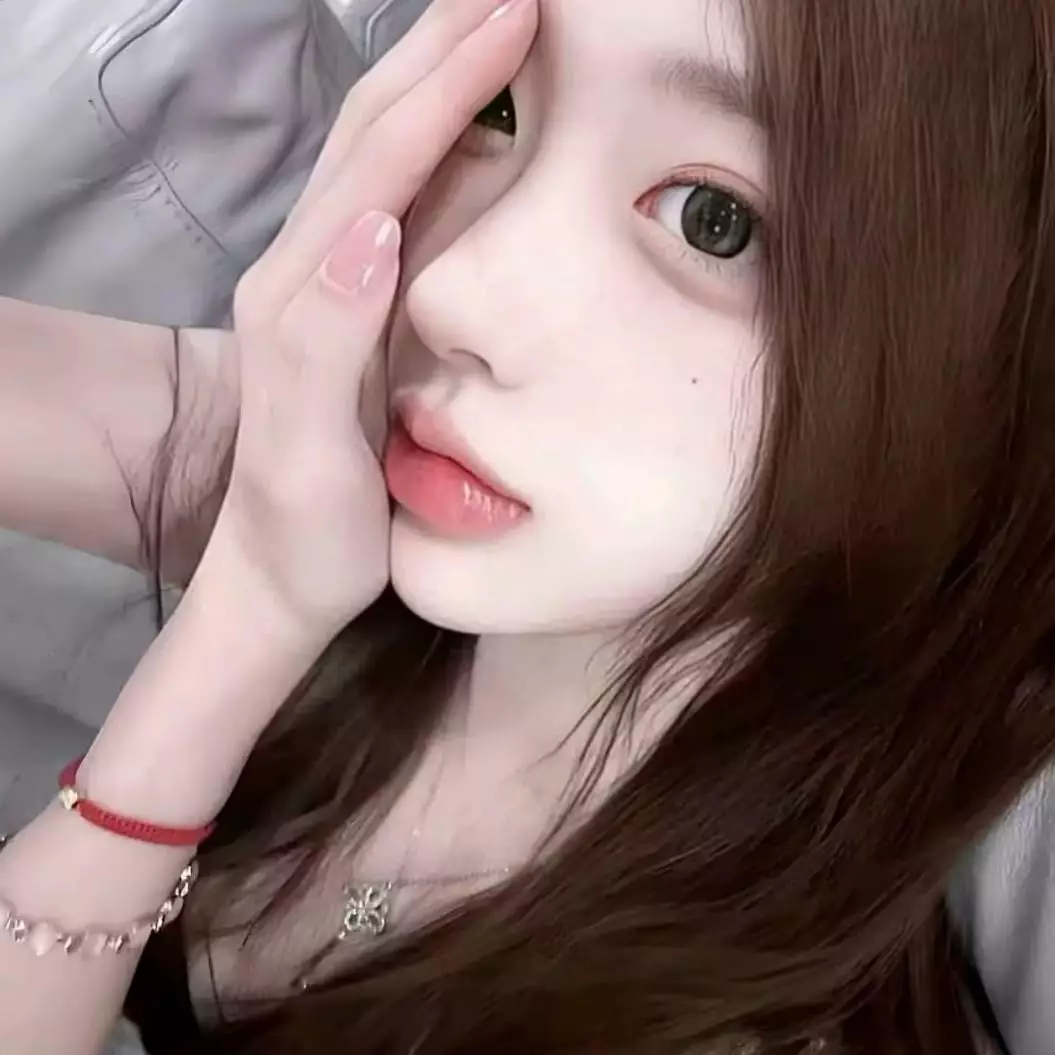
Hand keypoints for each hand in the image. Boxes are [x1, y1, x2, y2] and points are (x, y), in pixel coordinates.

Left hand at [191, 0, 538, 640]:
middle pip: (372, 131)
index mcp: (302, 292)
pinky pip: (393, 195)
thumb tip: (373, 227)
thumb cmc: (306, 530)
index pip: (381, 163)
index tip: (516, 21)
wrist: (275, 574)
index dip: (448, 88)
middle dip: (442, 51)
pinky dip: (434, 138)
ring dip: (435, 77)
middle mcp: (306, 268)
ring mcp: (326, 282)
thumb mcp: (308, 451)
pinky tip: (468, 126)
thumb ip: (324, 337)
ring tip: (493, 29)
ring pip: (380, 150)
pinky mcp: (349, 303)